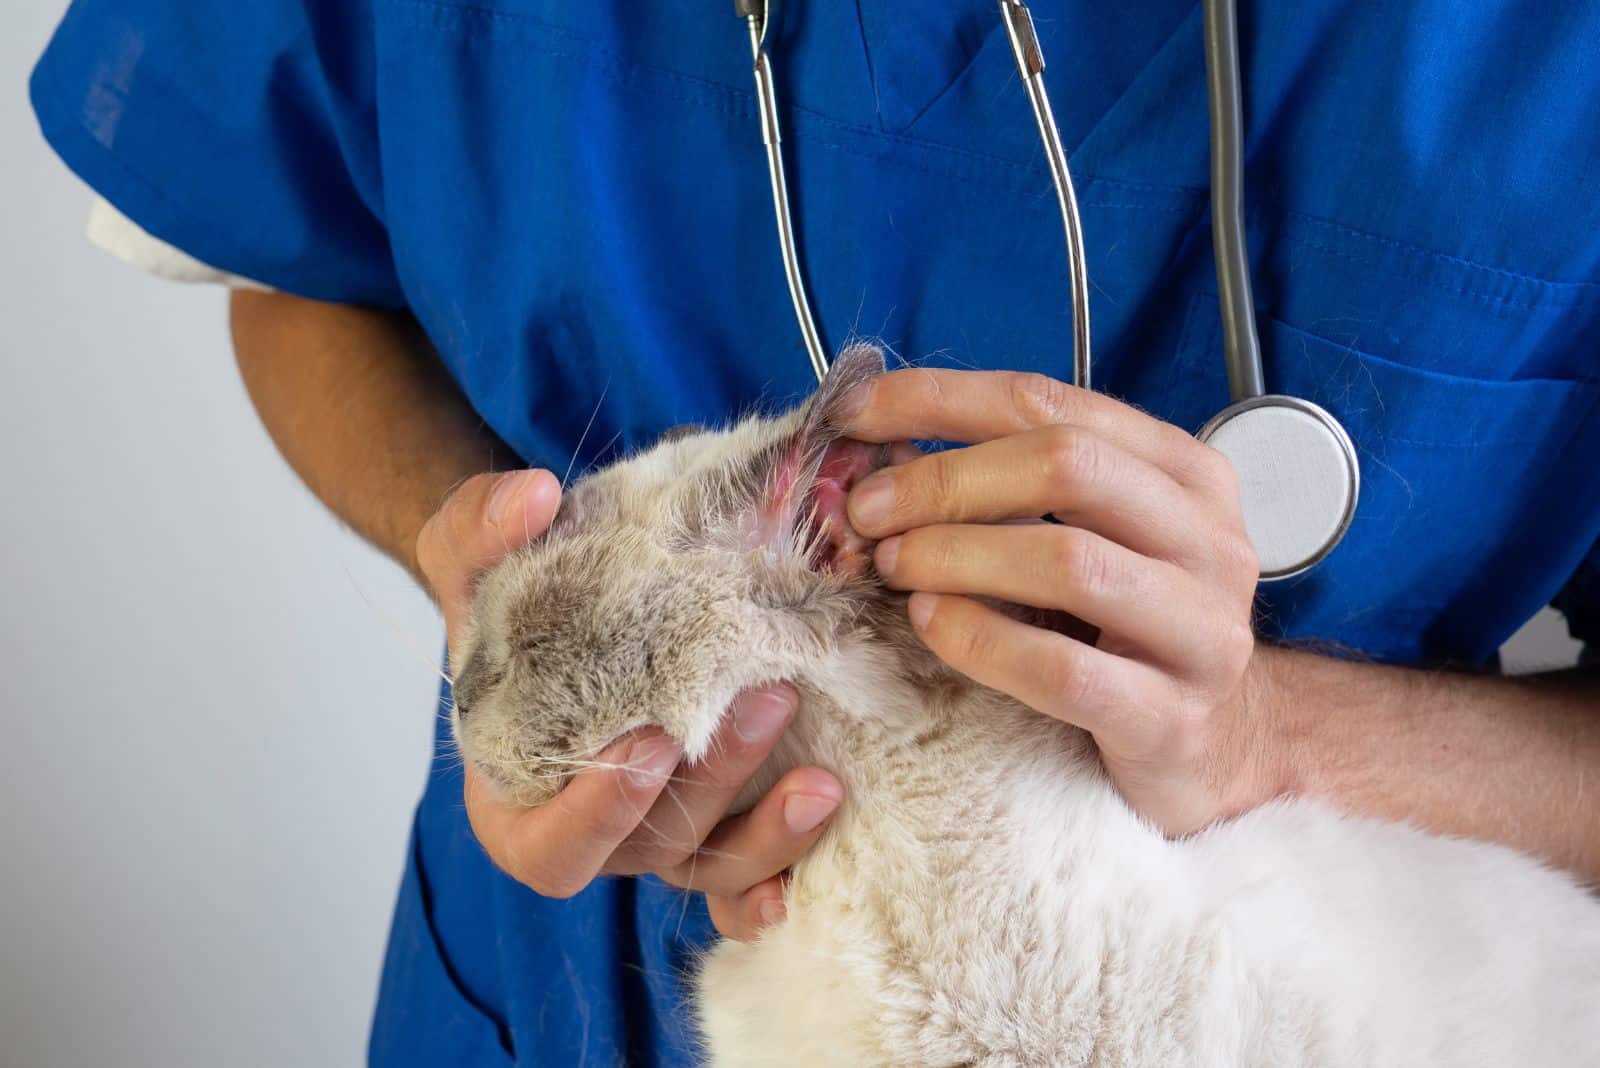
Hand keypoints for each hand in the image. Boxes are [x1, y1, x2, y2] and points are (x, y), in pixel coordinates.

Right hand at [414, 469, 842, 938]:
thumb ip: (480, 525)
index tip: (651, 741)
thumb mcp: (470, 549)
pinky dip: (786, 861)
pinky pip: (751, 868)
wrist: (569, 593)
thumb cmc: (511, 592)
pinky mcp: (720, 816)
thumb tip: (533, 497)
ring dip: (769, 830)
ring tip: (823, 778)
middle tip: (770, 697)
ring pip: (714, 864)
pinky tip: (828, 821)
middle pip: (653, 846)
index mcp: (518, 795)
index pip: (550, 847)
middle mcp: (593, 828)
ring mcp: (661, 829)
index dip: (599, 813)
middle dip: (715, 781)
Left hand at [841, 370, 1278, 834]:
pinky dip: (981, 639)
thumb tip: (879, 450)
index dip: (940, 400)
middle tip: (866, 509)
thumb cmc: (1126, 626)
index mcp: (1183, 472)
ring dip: (956, 555)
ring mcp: (1201, 630)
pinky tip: (931, 623)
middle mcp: (1207, 538)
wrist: (1212, 743)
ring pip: (1069, 561)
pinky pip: (1064, 670)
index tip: (855, 414)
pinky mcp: (1171, 718)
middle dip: (945, 480)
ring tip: (893, 565)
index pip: (1049, 403)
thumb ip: (1011, 486)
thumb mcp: (1089, 535)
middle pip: (1066, 466)